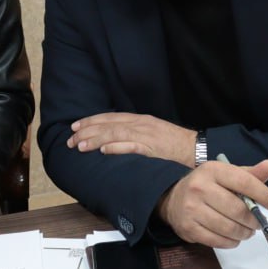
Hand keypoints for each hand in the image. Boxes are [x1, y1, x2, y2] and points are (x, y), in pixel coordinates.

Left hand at [67, 112, 195, 166]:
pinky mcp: (154, 149)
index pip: (111, 117)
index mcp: (141, 120)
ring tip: (79, 146)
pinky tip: (104, 151)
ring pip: (116, 134)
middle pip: (109, 124)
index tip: (75, 126)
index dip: (92, 121)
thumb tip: (114, 140)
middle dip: (87, 131)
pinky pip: (133, 147)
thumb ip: (135, 134)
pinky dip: (117, 147)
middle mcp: (142, 124)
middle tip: (70, 139)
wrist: (198, 150)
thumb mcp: (154, 134)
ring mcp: (148, 136)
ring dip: (96, 140)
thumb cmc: (175, 146)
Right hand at [157, 159, 267, 247]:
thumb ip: (249, 174)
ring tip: (248, 232)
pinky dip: (231, 242)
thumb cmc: (207, 185)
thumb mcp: (226, 174)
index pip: (245, 183)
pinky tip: (234, 238)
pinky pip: (217, 240)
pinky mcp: (188, 228)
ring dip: (244, 233)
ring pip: (228, 228)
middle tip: (259, 223)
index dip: (265, 196)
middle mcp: (200, 187)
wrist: (173, 198)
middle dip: (254, 220)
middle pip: (237, 210)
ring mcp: (191, 209)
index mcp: (213, 170)